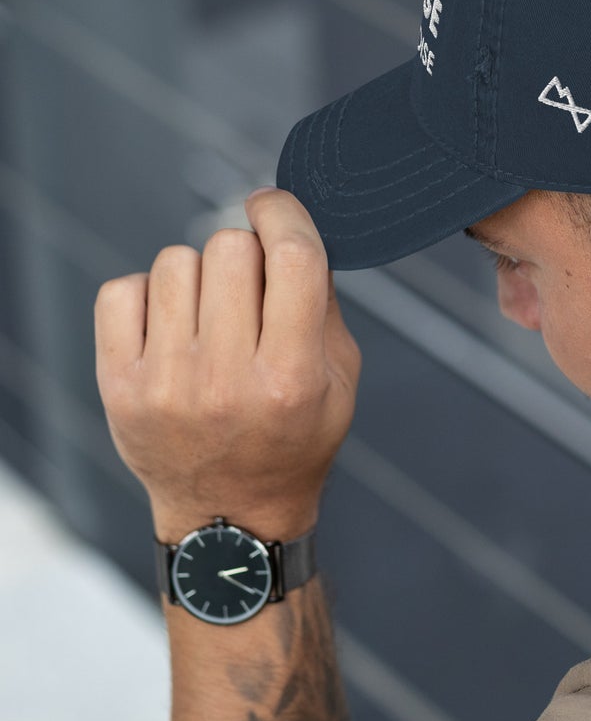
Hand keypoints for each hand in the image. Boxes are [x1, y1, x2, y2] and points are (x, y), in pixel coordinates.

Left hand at [94, 188, 361, 542]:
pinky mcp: (119, 385)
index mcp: (293, 376)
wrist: (230, 513)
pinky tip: (171, 327)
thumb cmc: (294, 440)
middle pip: (231, 248)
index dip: (284, 212)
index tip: (274, 206)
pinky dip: (149, 296)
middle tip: (251, 287)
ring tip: (211, 315)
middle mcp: (227, 379)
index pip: (291, 257)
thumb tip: (292, 227)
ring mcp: (167, 383)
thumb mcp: (341, 380)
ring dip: (199, 275)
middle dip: (246, 253)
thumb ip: (323, 304)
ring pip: (177, 261)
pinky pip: (123, 289)